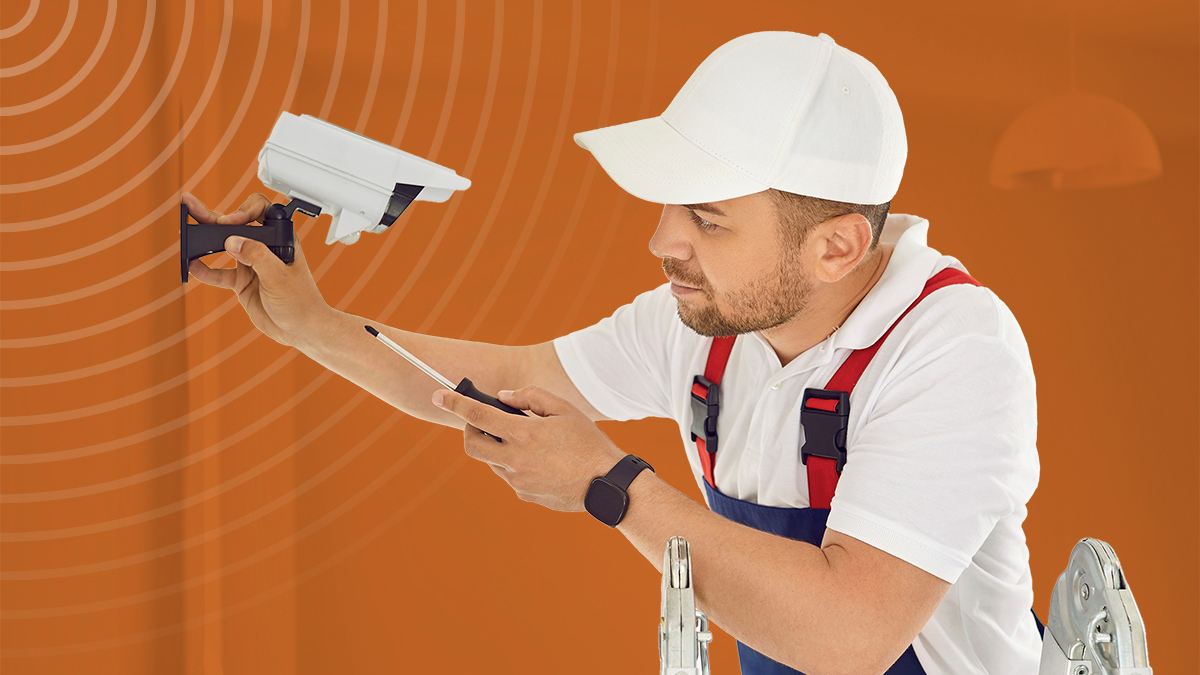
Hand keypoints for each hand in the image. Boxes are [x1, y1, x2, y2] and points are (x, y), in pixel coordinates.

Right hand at [183, 192, 330, 346]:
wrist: (300, 330)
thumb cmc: (301, 301)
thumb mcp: (279, 277)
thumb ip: (257, 257)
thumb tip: (232, 241)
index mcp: (281, 238)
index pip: (261, 211)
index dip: (244, 210)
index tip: (231, 222)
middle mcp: (264, 247)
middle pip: (236, 225)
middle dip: (214, 217)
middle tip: (192, 206)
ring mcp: (251, 264)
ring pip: (224, 246)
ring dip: (204, 239)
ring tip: (186, 231)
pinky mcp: (242, 281)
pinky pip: (219, 273)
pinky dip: (205, 270)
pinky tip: (192, 266)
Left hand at [432, 385, 626, 511]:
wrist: (606, 483)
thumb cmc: (588, 442)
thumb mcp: (564, 408)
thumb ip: (530, 396)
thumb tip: (503, 397)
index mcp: (523, 434)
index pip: (477, 416)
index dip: (455, 403)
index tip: (439, 395)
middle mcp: (514, 459)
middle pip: (472, 445)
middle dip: (471, 430)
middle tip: (484, 421)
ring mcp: (518, 480)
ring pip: (491, 461)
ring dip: (497, 447)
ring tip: (527, 441)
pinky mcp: (524, 494)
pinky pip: (510, 476)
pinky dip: (514, 464)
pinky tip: (541, 461)